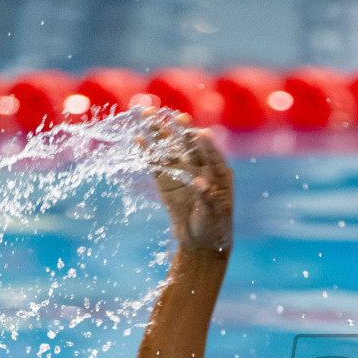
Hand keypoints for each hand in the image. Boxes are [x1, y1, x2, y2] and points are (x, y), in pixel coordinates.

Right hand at [141, 111, 233, 253]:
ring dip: (160, 133)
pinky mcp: (166, 183)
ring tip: (148, 114)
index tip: (201, 134)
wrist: (200, 243)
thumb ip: (207, 197)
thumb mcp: (213, 214)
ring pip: (169, 150)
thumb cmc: (215, 228)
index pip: (211, 154)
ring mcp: (182, 174)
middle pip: (189, 145)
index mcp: (219, 173)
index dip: (205, 145)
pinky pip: (156, 165)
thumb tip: (199, 183)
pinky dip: (147, 152)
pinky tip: (138, 138)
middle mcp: (200, 168)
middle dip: (183, 131)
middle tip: (177, 116)